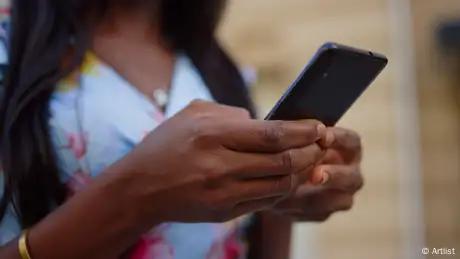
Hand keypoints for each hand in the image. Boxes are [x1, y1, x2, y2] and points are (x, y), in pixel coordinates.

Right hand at [119, 100, 326, 223]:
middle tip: (321, 143)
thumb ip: (231, 113)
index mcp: (213, 134)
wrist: (140, 188)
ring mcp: (224, 193)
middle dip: (311, 151)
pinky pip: (266, 201)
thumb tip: (264, 120)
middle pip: (284, 161)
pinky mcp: (225, 212)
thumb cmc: (167, 145)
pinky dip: (282, 188)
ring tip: (308, 160)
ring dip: (301, 172)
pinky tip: (285, 177)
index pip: (273, 133)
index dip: (302, 131)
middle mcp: (220, 166)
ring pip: (281, 184)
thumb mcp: (193, 113)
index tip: (319, 126)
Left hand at [271, 127, 363, 221]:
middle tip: (316, 174)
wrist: (273, 175)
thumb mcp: (292, 138)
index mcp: (347, 148)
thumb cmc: (288, 146)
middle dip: (335, 175)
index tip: (321, 137)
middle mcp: (350, 173)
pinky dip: (302, 208)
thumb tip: (294, 129)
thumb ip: (298, 135)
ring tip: (296, 191)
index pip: (352, 142)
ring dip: (319, 196)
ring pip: (340, 200)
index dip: (339, 139)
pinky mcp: (324, 213)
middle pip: (352, 176)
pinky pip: (319, 213)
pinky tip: (285, 201)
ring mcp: (341, 196)